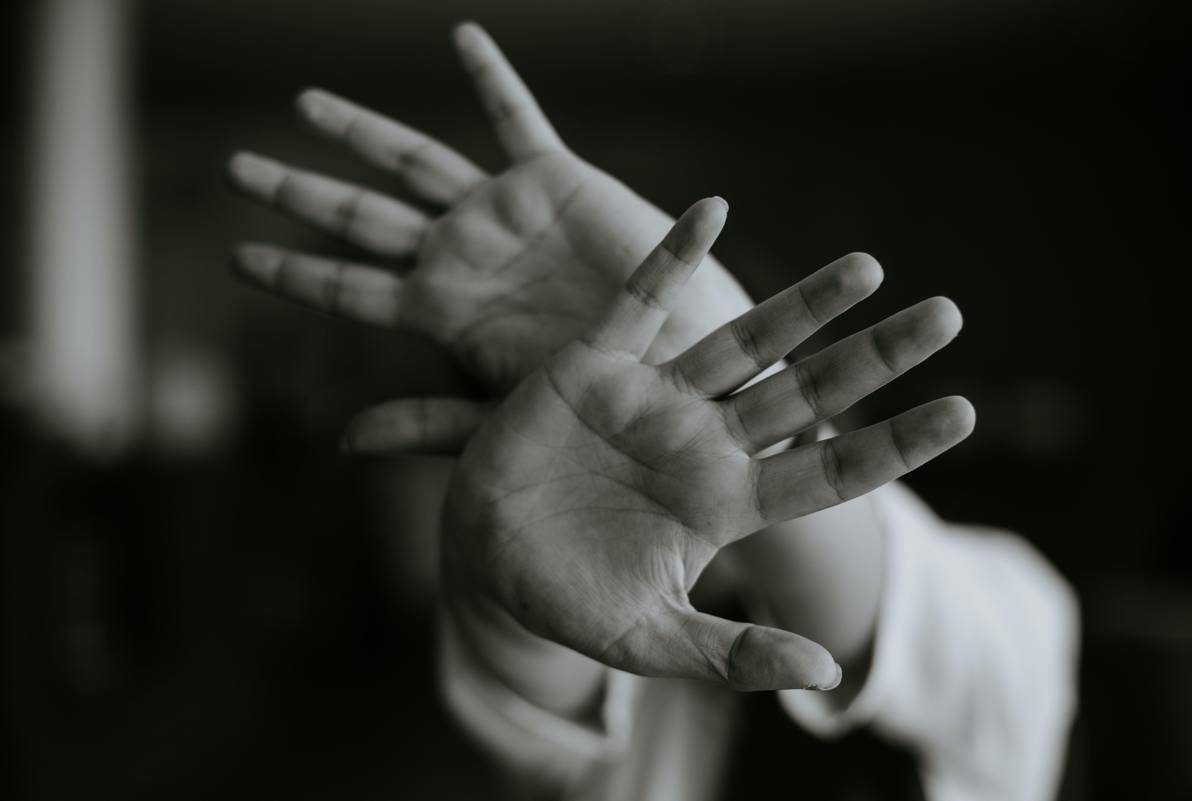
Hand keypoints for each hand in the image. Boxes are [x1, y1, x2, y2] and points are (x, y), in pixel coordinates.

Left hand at [227, 22, 755, 449]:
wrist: (679, 360)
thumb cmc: (596, 396)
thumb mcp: (503, 411)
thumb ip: (428, 421)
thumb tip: (341, 442)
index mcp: (441, 311)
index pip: (347, 287)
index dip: (293, 271)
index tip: (239, 259)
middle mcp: (460, 255)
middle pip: (359, 216)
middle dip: (297, 191)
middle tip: (235, 169)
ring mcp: (500, 213)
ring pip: (413, 161)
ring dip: (360, 131)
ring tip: (304, 105)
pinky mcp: (554, 179)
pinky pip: (515, 117)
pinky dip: (490, 79)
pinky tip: (461, 37)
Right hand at [444, 197, 973, 691]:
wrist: (484, 554)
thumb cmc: (567, 599)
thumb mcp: (650, 640)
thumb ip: (732, 655)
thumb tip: (828, 673)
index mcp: (726, 502)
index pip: (828, 468)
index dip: (894, 443)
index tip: (963, 411)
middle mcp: (703, 441)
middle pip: (807, 391)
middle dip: (875, 356)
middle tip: (949, 315)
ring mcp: (653, 399)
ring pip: (743, 340)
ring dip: (803, 305)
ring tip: (869, 267)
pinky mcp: (594, 366)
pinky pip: (639, 302)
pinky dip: (672, 259)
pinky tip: (714, 211)